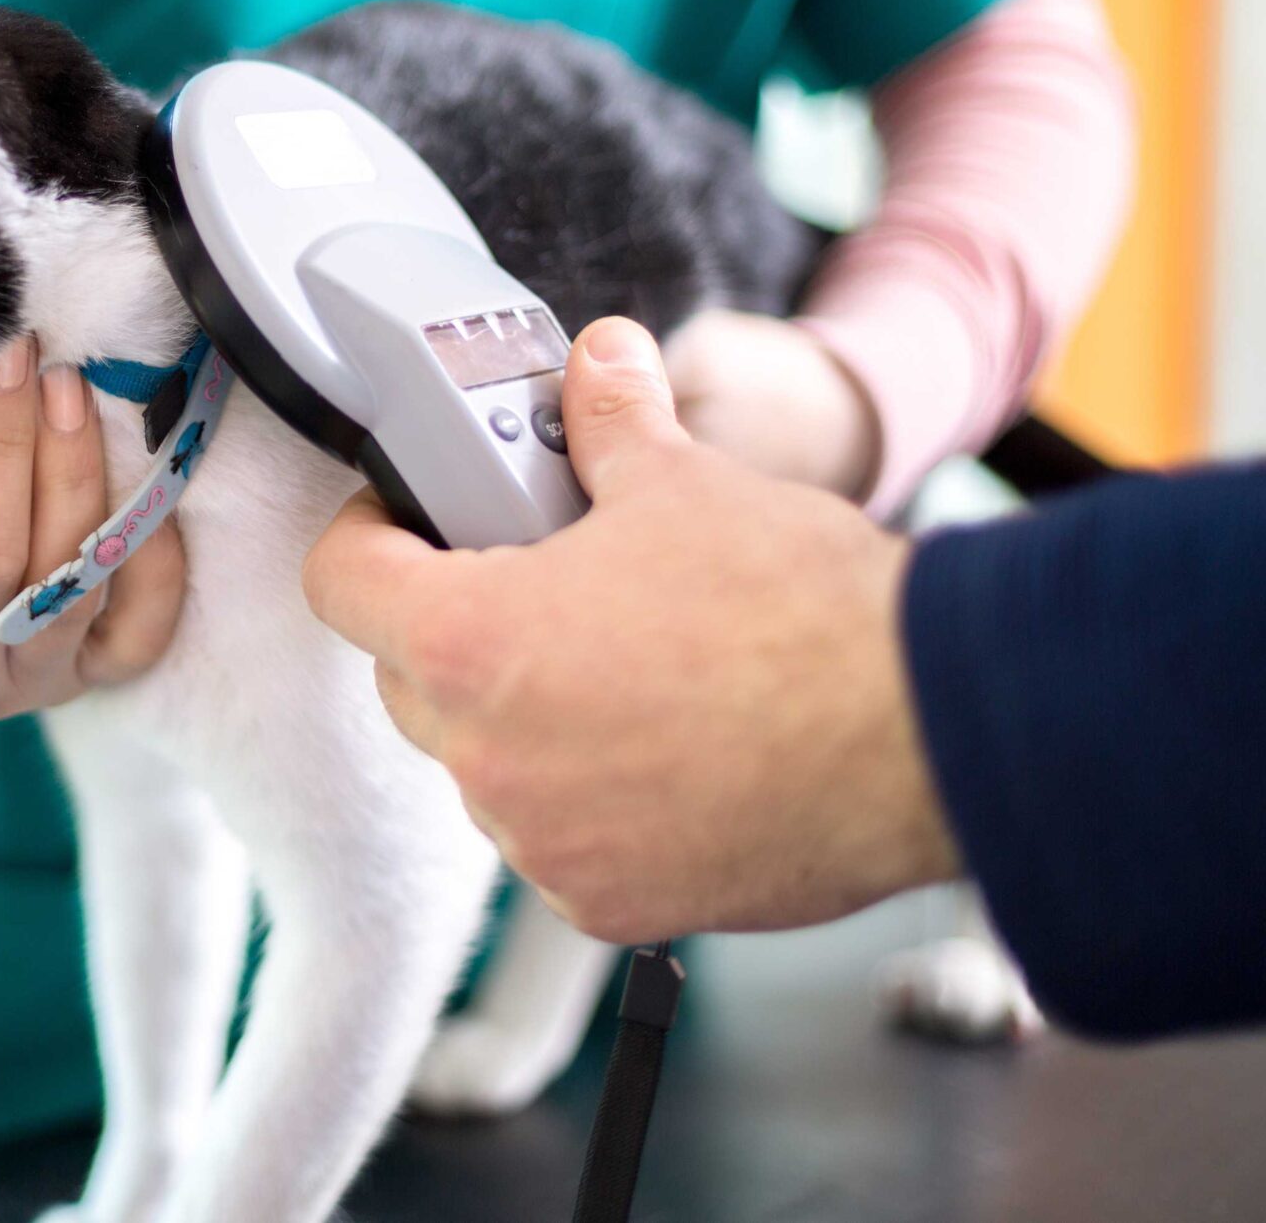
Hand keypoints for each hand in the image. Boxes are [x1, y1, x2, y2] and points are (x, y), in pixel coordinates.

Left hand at [302, 318, 958, 942]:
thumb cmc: (801, 612)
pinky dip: (588, 797)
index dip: (370, 534)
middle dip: (453, 623)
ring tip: (624, 667)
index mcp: (468, 641)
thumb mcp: (685, 482)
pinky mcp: (606, 904)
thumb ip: (611, 419)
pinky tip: (667, 748)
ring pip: (487, 764)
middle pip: (408, 676)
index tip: (412, 518)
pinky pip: (556, 839)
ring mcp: (543, 843)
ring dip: (526, 717)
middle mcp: (485, 759)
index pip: (340, 583)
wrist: (926, 734)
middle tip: (536, 579)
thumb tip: (598, 361)